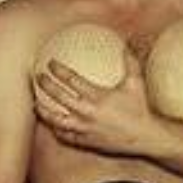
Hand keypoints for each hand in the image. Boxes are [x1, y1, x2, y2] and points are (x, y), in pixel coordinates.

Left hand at [33, 48, 161, 155]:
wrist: (146, 137)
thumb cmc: (141, 108)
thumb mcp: (136, 82)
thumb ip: (129, 60)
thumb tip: (127, 40)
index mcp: (98, 97)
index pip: (72, 80)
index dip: (58, 70)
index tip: (50, 63)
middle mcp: (88, 113)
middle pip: (59, 98)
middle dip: (45, 85)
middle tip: (37, 77)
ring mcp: (85, 130)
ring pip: (56, 121)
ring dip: (43, 111)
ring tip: (35, 103)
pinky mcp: (86, 142)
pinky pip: (65, 136)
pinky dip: (56, 129)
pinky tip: (51, 124)